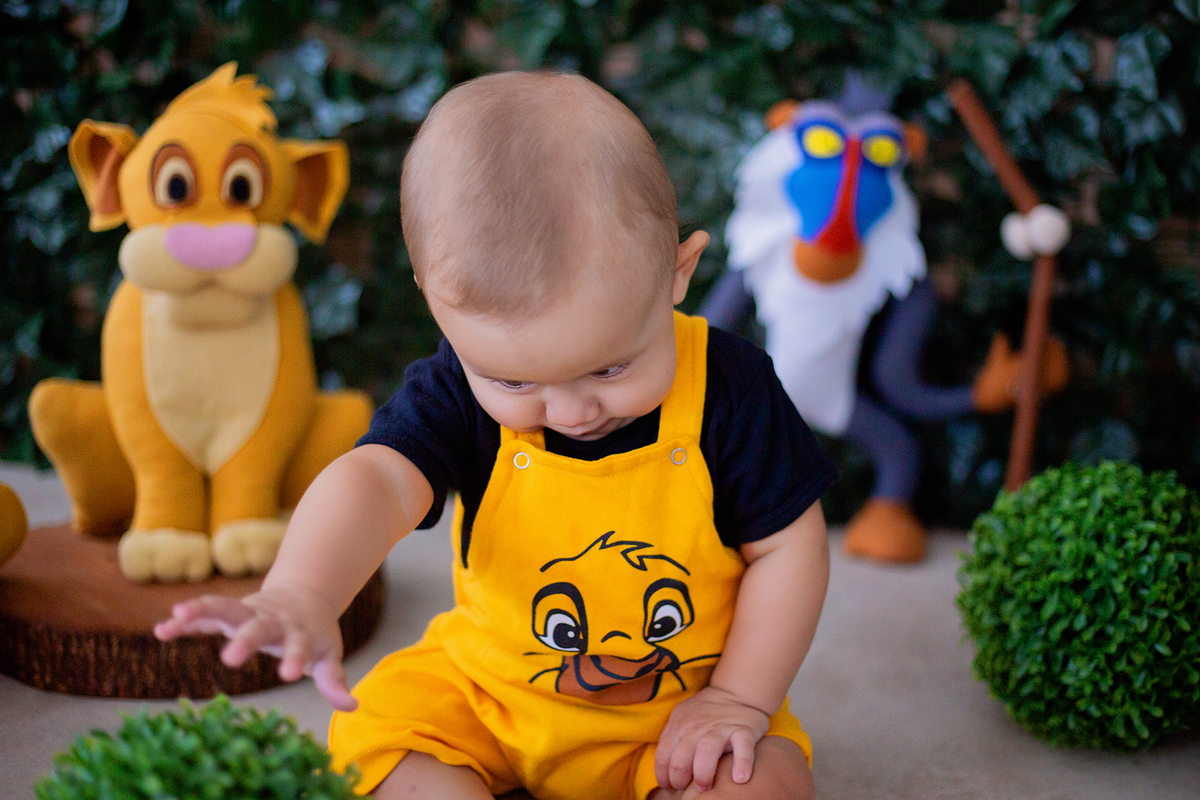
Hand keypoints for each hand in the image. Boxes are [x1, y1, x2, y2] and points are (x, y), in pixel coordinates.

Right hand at [154, 584, 356, 710]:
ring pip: (225, 608)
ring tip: (179, 616)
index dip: (296, 658)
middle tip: (231, 659)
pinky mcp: (230, 613)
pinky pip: (205, 615)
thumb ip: (334, 679)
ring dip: (202, 610)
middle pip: (258, 626)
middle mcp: (271, 619)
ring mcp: (249, 613)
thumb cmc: (315, 633)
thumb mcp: (328, 654)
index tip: (290, 673)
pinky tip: (162, 629)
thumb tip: (351, 706)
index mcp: (298, 631)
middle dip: (246, 641)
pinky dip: (185, 621)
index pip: (299, 645)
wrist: (306, 595)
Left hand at [654, 686, 769, 792]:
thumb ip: (672, 740)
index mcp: (679, 726)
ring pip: (706, 752)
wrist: (734, 693)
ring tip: (706, 787)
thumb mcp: (681, 721)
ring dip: (703, 774)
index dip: (664, 778)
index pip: (662, 757)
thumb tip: (664, 774)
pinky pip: (743, 747)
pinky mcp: (744, 730)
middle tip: (690, 789)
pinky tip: (739, 779)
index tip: (671, 788)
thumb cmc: (704, 715)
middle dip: (681, 781)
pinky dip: (742, 764)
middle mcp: (697, 727)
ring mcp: (720, 728)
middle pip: (680, 759)